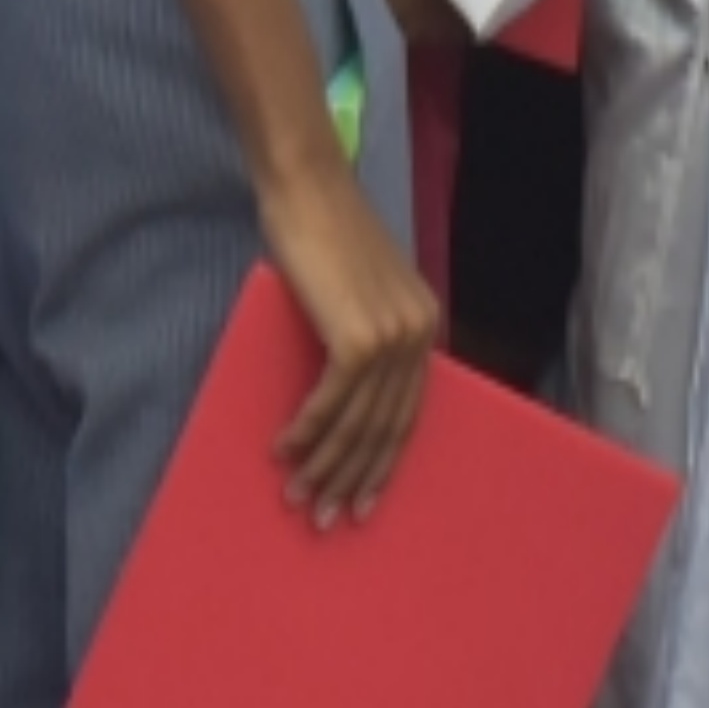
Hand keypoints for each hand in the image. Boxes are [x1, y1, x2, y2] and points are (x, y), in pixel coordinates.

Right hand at [260, 145, 442, 526]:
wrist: (306, 188)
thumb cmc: (320, 231)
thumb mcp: (357, 289)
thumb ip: (363, 332)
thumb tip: (343, 392)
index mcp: (424, 324)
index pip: (407, 413)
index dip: (382, 463)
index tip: (362, 501)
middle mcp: (417, 334)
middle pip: (385, 428)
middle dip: (353, 479)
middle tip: (326, 519)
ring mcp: (392, 337)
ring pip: (358, 423)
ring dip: (324, 466)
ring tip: (298, 498)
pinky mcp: (359, 338)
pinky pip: (331, 402)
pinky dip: (306, 432)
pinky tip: (284, 453)